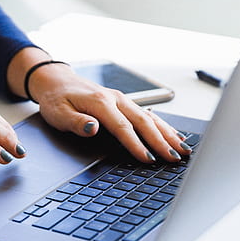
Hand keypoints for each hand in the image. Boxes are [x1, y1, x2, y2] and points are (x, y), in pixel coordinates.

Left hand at [7, 48, 190, 162]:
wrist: (57, 81)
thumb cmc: (56, 99)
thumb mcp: (58, 113)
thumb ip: (77, 122)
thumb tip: (93, 128)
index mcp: (100, 102)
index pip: (123, 127)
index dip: (136, 144)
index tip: (148, 159)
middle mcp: (116, 99)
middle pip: (144, 122)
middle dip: (161, 141)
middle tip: (175, 158)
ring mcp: (122, 100)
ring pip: (150, 117)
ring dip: (168, 134)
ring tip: (183, 149)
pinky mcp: (124, 103)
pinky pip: (148, 114)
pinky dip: (163, 126)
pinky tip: (174, 136)